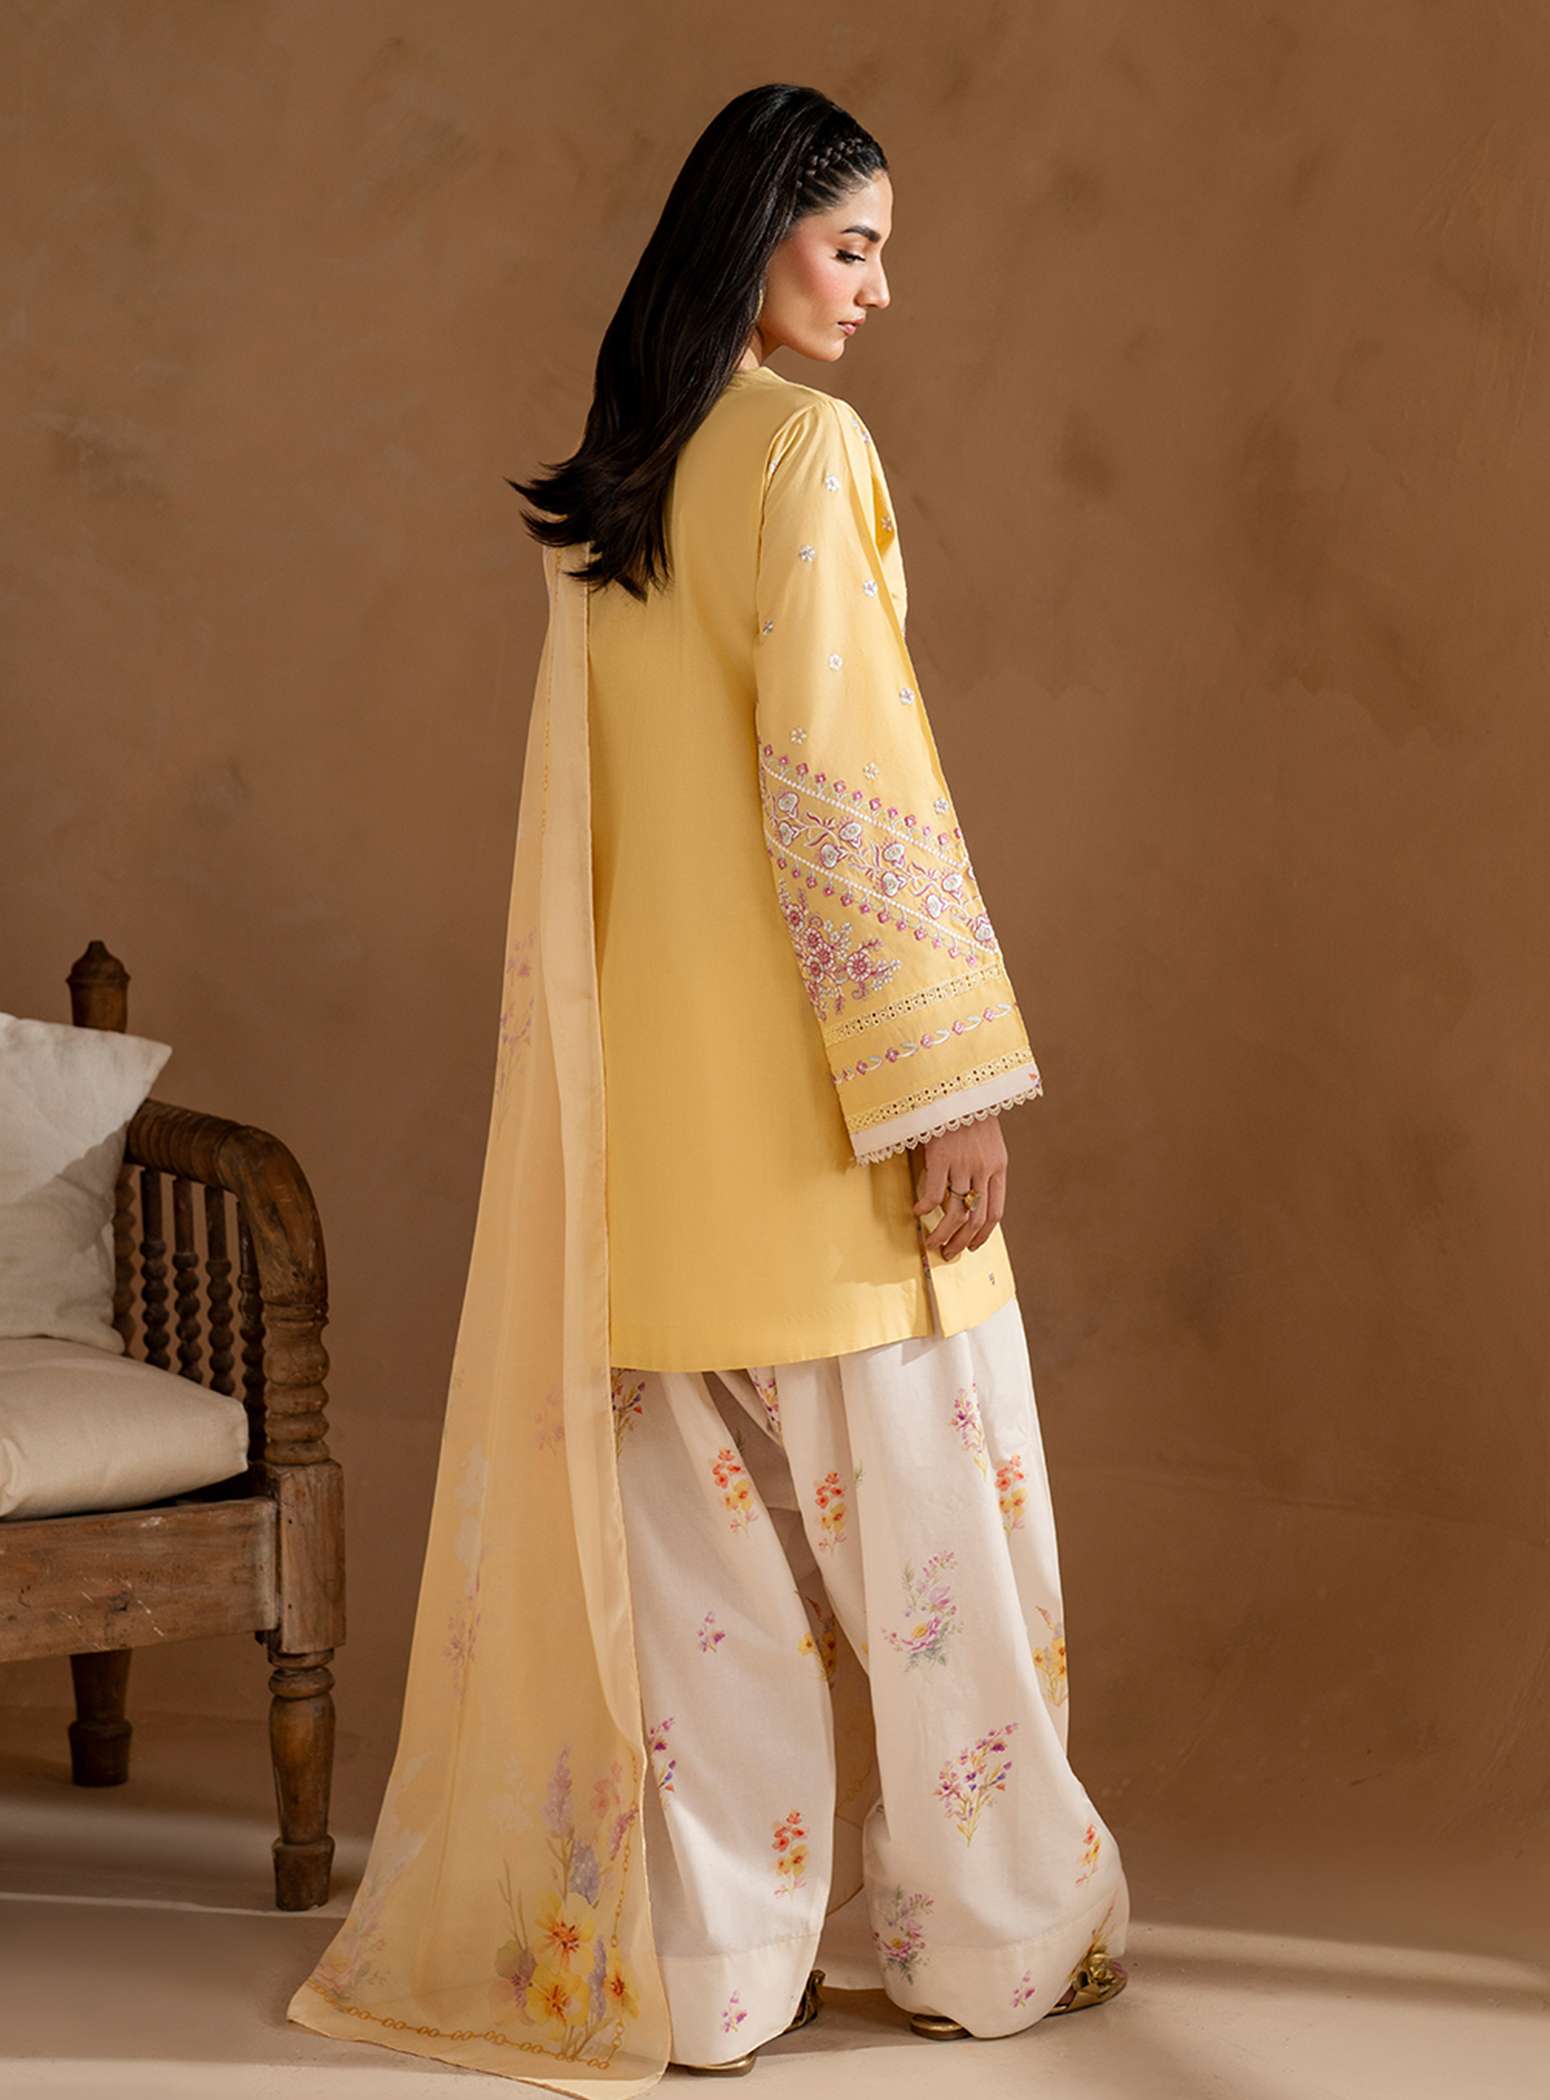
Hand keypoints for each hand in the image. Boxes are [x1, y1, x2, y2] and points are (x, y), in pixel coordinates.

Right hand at [910, 1119, 1007, 1260]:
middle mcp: (983, 1169)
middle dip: (961, 1242)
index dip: (983, 1235)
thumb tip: (971, 1195)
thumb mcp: (987, 1141)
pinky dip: (925, 1209)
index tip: (972, 1247)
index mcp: (998, 1167)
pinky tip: (917, 1212)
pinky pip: (934, 1194)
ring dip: (942, 1234)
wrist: (960, 1085)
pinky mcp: (941, 1157)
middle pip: (975, 1219)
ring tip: (932, 1243)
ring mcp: (963, 1164)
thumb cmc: (970, 1112)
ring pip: (955, 1213)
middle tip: (949, 1253)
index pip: (995, 1213)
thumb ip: (984, 1166)